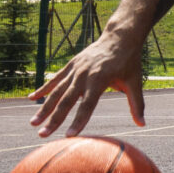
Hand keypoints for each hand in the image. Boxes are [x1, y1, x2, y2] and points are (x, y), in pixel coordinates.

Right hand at [29, 35, 145, 137]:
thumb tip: (142, 124)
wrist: (120, 36)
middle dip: (54, 119)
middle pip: (66, 100)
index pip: (87, 105)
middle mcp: (84, 74)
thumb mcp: (135, 82)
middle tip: (42, 135)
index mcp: (100, 80)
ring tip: (33, 123)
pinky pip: (55, 79)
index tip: (69, 136)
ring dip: (44, 108)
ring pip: (56, 91)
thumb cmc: (129, 62)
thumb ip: (137, 104)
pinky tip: (32, 98)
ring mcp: (75, 69)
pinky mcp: (71, 64)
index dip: (78, 121)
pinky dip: (43, 88)